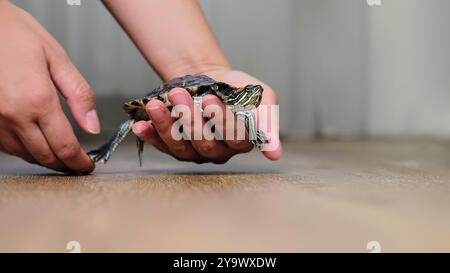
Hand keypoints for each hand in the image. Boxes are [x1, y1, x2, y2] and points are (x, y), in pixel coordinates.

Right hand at [0, 2, 98, 172]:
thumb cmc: (14, 33)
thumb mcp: (56, 58)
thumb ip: (79, 94)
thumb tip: (92, 125)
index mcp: (37, 100)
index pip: (65, 147)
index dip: (79, 162)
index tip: (87, 166)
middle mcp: (12, 116)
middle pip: (45, 157)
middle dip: (65, 165)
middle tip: (77, 165)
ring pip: (25, 155)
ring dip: (46, 159)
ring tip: (61, 155)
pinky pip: (6, 146)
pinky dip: (25, 149)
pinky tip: (35, 142)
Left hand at [132, 70, 281, 163]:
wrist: (210, 78)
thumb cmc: (237, 88)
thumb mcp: (261, 97)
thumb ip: (268, 121)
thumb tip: (274, 153)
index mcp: (241, 142)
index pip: (235, 138)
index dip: (222, 122)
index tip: (211, 99)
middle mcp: (218, 152)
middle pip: (205, 144)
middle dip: (191, 119)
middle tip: (180, 95)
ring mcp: (194, 152)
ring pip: (181, 146)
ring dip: (167, 126)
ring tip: (156, 105)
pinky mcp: (173, 147)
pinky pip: (161, 145)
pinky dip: (150, 134)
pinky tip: (141, 124)